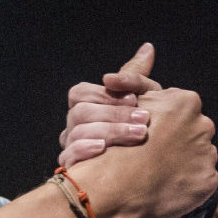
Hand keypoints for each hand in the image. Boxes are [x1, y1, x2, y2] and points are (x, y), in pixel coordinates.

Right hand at [59, 44, 157, 166]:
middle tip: (144, 120)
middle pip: (81, 112)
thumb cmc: (139, 128)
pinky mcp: (72, 168)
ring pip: (78, 133)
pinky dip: (84, 150)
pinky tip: (103, 149)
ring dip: (110, 131)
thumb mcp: (143, 101)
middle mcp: (73, 125)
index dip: (106, 95)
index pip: (81, 92)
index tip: (134, 99)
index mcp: (85, 105)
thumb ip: (137, 77)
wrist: (145, 169)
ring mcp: (70, 146)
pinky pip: (69, 156)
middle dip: (114, 114)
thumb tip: (148, 48)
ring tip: (137, 134)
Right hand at [74, 85, 217, 217]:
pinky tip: (165, 186)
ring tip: (157, 172)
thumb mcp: (126, 103)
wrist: (114, 188)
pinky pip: (200, 178)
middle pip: (192, 130)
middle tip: (151, 154)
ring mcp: (208, 154)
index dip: (160, 120)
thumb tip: (148, 48)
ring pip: (197, 154)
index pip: (180, 107)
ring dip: (181, 161)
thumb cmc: (115, 143)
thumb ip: (139, 79)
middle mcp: (203, 125)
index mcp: (186, 102)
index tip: (146, 132)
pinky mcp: (208, 181)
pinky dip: (185, 182)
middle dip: (174, 139)